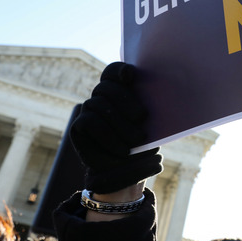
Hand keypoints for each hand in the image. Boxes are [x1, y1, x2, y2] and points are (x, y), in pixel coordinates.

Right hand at [70, 62, 162, 193]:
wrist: (128, 171)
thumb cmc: (144, 143)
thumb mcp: (152, 124)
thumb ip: (150, 108)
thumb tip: (163, 93)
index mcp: (120, 91)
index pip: (112, 72)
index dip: (118, 69)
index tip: (129, 76)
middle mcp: (101, 97)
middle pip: (106, 86)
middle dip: (124, 99)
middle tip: (142, 116)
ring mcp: (89, 110)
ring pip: (98, 104)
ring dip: (120, 123)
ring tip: (138, 139)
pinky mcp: (78, 126)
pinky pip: (89, 121)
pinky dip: (108, 136)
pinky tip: (123, 150)